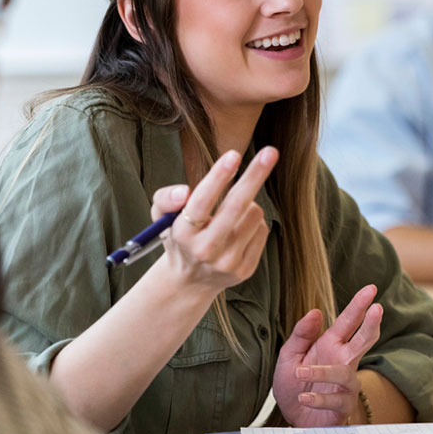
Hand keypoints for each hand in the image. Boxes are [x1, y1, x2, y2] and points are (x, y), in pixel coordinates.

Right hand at [149, 147, 277, 293]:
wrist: (190, 281)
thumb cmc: (179, 237)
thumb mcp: (162, 217)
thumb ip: (165, 198)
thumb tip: (184, 191)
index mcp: (182, 233)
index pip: (201, 202)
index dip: (218, 177)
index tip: (233, 154)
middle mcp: (205, 250)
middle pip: (236, 207)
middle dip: (254, 176)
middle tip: (270, 152)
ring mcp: (227, 262)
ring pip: (254, 214)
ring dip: (248, 203)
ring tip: (233, 212)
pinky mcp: (245, 270)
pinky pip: (262, 230)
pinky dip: (254, 222)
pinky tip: (239, 229)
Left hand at [273, 285, 382, 426]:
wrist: (295, 417)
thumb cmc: (295, 383)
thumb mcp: (290, 355)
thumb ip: (301, 334)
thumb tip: (315, 312)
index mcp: (332, 344)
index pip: (349, 321)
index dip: (359, 304)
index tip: (371, 288)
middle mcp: (343, 360)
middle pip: (363, 340)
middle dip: (370, 324)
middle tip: (377, 308)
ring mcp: (346, 384)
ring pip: (343, 373)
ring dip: (322, 372)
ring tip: (300, 371)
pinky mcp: (343, 406)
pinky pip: (335, 400)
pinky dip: (318, 399)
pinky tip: (304, 397)